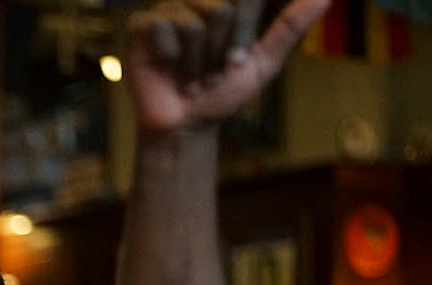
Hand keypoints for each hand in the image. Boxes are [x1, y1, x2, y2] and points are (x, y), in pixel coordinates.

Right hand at [125, 0, 329, 134]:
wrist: (185, 125)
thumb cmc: (222, 93)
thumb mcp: (263, 62)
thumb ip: (290, 27)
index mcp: (224, 5)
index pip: (243, 0)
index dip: (241, 34)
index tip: (233, 63)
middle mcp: (196, 0)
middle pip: (221, 8)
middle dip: (221, 50)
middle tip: (210, 71)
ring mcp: (168, 9)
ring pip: (195, 21)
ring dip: (197, 60)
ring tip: (190, 75)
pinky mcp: (141, 26)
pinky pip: (163, 26)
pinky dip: (172, 56)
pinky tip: (167, 67)